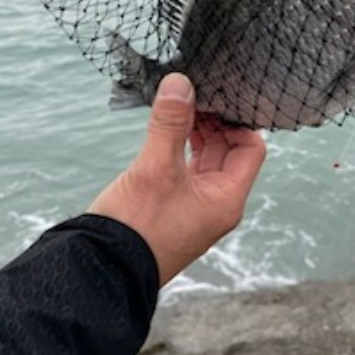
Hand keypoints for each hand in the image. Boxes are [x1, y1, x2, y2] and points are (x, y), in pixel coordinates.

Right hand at [88, 74, 265, 285]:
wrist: (103, 271)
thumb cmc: (135, 227)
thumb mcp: (155, 169)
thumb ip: (170, 124)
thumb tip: (181, 83)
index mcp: (226, 199)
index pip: (251, 149)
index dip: (237, 121)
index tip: (214, 98)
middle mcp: (217, 205)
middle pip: (229, 152)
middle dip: (214, 123)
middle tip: (193, 96)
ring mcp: (195, 209)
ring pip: (206, 161)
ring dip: (196, 134)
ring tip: (177, 109)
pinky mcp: (173, 209)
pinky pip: (186, 172)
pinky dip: (180, 150)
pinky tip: (164, 133)